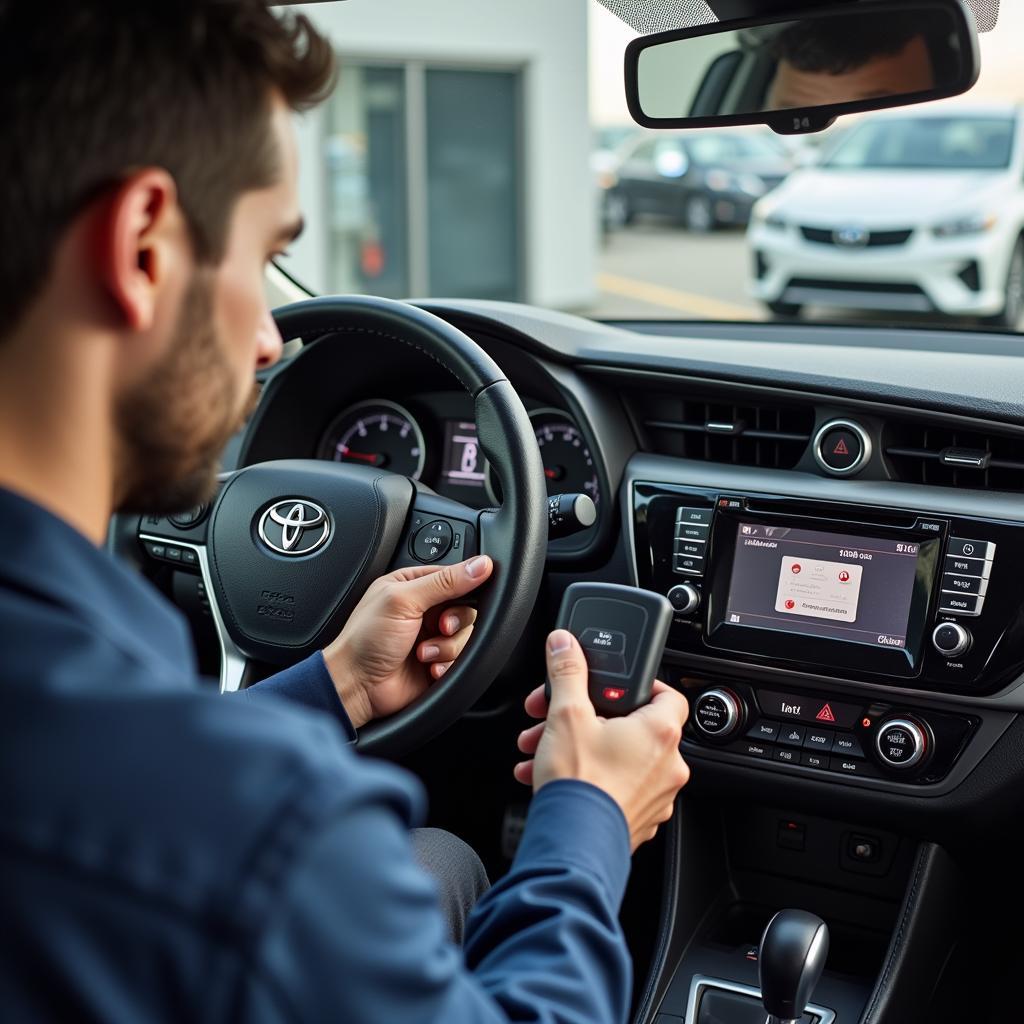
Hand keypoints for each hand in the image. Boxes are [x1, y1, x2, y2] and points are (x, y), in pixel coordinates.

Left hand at [322, 555, 493, 728]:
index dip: (464, 588)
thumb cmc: (365, 640)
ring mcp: (432, 636)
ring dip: (447, 647)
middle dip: (456, 621)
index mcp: (413, 585)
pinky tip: (428, 667)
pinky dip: (447, 665)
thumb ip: (445, 581)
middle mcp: (425, 609)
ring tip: (423, 652)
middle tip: (439, 627)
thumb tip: (480, 565)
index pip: (455, 576)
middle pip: (466, 608)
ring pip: (466, 636)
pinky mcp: (438, 661)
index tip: (457, 600)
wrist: (356, 686)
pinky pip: (461, 660)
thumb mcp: (404, 600)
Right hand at [514, 629, 690, 851]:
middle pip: (631, 727)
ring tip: (545, 750)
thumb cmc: (580, 784)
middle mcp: (667, 766)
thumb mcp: (566, 714)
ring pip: (619, 760)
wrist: (572, 846)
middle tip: (561, 719)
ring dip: (581, 749)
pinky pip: (615, 789)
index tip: (616, 685)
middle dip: (588, 720)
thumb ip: (567, 672)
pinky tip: (554, 777)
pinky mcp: (638, 821)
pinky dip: (589, 779)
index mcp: (659, 733)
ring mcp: (656, 797)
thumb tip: (565, 645)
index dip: (641, 685)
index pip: (668, 694)